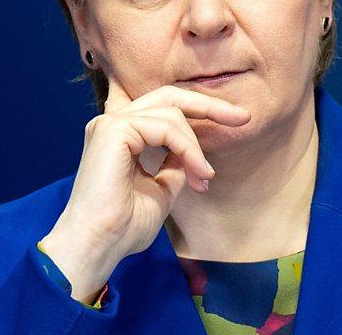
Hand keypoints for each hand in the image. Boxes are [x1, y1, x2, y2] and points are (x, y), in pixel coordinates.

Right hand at [39, 75, 250, 302]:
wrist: (99, 245)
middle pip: (169, 96)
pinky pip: (165, 127)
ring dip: (196, 146)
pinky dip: (188, 148)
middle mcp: (114, 124)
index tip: (236, 122)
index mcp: (121, 136)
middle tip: (242, 117)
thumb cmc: (123, 227)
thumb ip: (174, 166)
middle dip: (209, 105)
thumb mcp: (161, 190)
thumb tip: (193, 156)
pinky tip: (198, 171)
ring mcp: (111, 124)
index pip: (165, 110)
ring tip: (205, 177)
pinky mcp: (114, 129)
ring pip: (171, 114)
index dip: (201, 113)